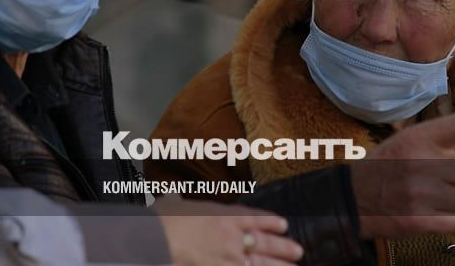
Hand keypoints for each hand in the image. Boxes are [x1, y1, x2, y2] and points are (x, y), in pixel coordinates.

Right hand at [152, 196, 302, 265]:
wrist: (156, 239)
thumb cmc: (161, 220)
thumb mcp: (170, 205)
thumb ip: (175, 201)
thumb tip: (170, 195)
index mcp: (221, 215)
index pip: (251, 218)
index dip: (269, 221)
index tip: (283, 224)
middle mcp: (231, 236)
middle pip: (263, 241)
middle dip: (282, 246)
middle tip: (298, 250)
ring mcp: (229, 257)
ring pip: (260, 262)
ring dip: (278, 265)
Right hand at [350, 108, 454, 237]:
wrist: (353, 198)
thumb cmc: (388, 164)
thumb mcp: (409, 139)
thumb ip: (441, 140)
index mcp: (417, 138)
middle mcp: (421, 163)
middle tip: (442, 172)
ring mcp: (421, 195)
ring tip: (432, 191)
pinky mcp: (420, 221)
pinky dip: (446, 217)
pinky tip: (427, 208)